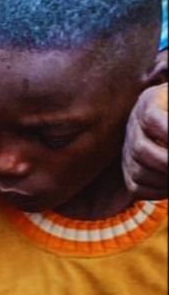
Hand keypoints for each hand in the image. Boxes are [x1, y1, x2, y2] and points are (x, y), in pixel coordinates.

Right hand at [122, 85, 167, 200]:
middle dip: (167, 162)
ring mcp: (129, 149)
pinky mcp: (130, 170)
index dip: (168, 133)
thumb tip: (168, 139)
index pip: (152, 119)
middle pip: (140, 149)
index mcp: (150, 102)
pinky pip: (137, 187)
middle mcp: (133, 126)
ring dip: (165, 179)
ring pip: (137, 172)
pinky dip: (159, 192)